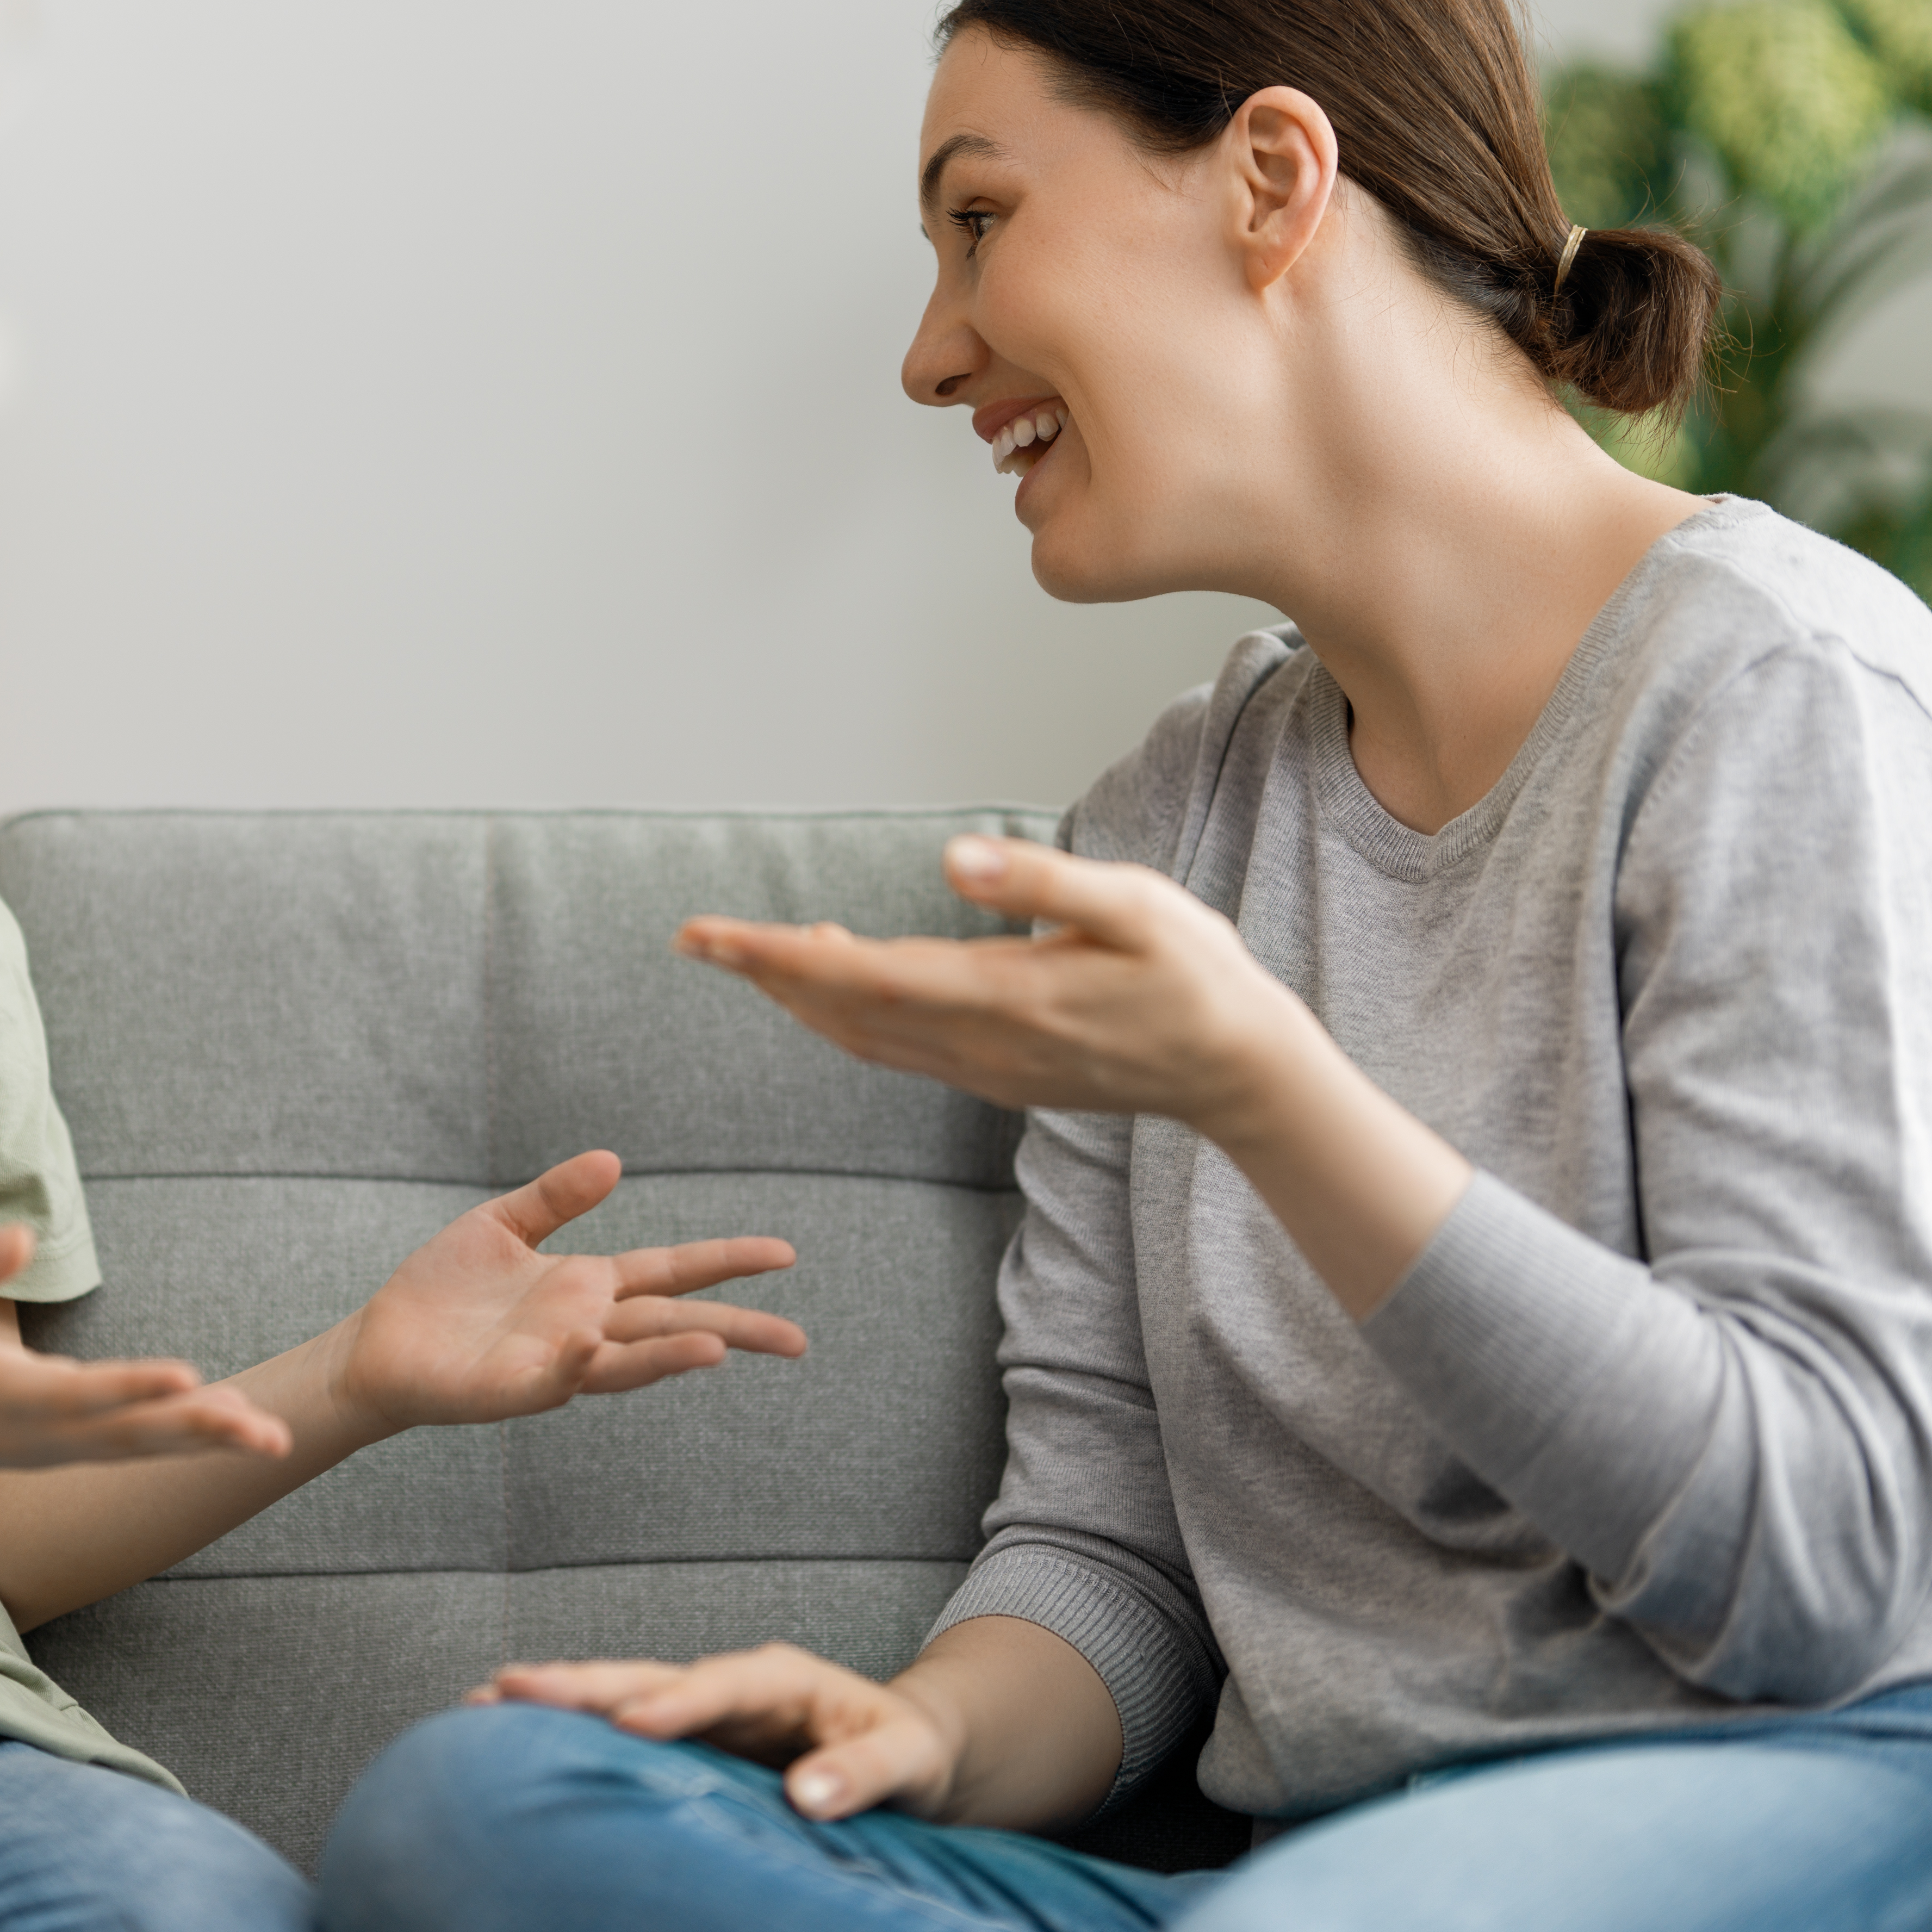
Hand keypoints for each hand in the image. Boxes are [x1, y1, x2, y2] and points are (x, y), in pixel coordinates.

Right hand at [0, 1226, 293, 1469]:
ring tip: (271, 1440)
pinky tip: (222, 1435)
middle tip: (268, 1432)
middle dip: (200, 1433)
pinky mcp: (47, 1453)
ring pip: (134, 1451)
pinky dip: (174, 1445)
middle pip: (126, 1437)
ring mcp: (41, 1452)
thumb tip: (23, 1232)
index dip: (133, 1387)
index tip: (189, 1378)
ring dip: (202, 1444)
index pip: (78, 1394)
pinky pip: (122, 1453)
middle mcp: (29, 1436)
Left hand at [329, 1151, 802, 1431]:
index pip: (672, 1270)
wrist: (379, 1343)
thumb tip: (614, 1160)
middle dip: (735, 1330)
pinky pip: (555, 1378)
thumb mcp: (502, 1224)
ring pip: (628, 1360)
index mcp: (588, 1285)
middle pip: (673, 1323)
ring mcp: (555, 1362)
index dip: (726, 1261)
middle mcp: (586, 1326)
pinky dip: (577, 1365)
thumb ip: (556, 1196)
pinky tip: (590, 1345)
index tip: (785, 1253)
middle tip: (799, 1341)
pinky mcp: (515, 1388)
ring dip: (672, 1356)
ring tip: (720, 1350)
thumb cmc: (441, 1289)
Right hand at [479, 1642, 961, 1822]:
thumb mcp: (908, 1760)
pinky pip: (621, 1731)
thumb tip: (811, 1796)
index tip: (628, 1721)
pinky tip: (515, 1736)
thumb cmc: (910, 1754)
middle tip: (506, 1686)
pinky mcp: (689, 1742)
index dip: (675, 1703)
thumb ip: (864, 1773)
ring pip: (619, 1697)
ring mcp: (703, 1712)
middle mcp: (730, 1685)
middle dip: (579, 1683)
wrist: (906, 1754)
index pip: (719, 1685)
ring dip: (556, 1700)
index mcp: (782, 1677)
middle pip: (646, 1677)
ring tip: (481, 1701)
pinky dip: (570, 1731)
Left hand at [675, 836, 1307, 1135]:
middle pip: (842, 1012)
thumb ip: (1043, 881)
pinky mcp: (996, 1074)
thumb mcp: (1138, 908)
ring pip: (863, 1036)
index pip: (861, 977)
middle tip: (693, 940)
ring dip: (799, 996)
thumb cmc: (1196, 976)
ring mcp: (985, 1068)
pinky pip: (896, 1048)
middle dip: (763, 974)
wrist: (1238, 1071)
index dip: (777, 958)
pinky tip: (832, 981)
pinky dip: (846, 1015)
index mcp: (1003, 998)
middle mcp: (979, 1044)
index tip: (711, 938)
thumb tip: (954, 857)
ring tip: (745, 953)